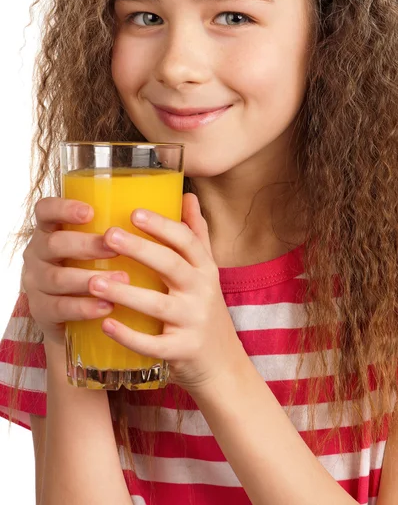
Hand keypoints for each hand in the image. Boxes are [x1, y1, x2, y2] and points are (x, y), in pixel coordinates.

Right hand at [22, 197, 129, 347]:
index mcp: (50, 231)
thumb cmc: (92, 270)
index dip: (63, 208)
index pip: (45, 211)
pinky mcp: (42, 312)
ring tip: (122, 279)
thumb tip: (175, 207)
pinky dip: (84, 307)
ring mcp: (36, 284)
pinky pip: (60, 308)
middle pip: (54, 244)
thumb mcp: (98, 247)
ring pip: (57, 278)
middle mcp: (37, 254)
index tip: (90, 211)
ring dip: (90, 278)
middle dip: (85, 245)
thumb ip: (122, 230)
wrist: (74, 324)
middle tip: (115, 247)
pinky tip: (107, 307)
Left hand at [88, 193, 246, 393]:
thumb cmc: (207, 312)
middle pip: (171, 265)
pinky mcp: (182, 351)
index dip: (162, 225)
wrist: (223, 366)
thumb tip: (188, 195)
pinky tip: (105, 324)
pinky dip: (129, 336)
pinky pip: (152, 344)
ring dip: (125, 292)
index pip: (187, 241)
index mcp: (205, 270)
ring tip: (94, 280)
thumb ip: (197, 235)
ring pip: (157, 304)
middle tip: (108, 236)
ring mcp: (193, 323)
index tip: (134, 212)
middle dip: (140, 249)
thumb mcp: (207, 272)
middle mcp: (202, 293)